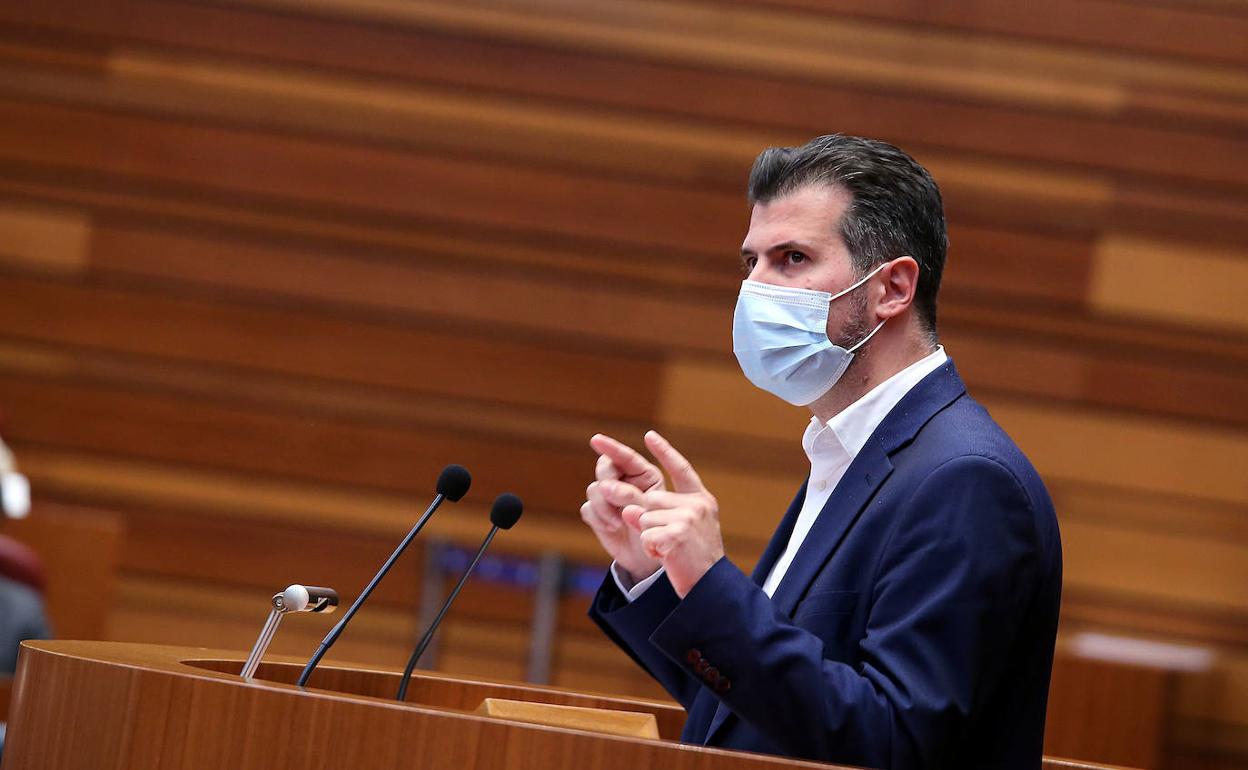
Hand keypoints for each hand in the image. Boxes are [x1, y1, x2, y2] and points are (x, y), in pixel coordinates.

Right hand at [581, 433, 664, 581]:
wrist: (650, 559)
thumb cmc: (659, 531)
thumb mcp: (650, 510)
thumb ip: (630, 495)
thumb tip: (604, 486)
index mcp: (643, 474)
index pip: (624, 455)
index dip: (611, 446)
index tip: (596, 440)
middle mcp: (624, 481)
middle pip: (604, 469)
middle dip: (608, 484)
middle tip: (614, 498)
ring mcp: (608, 497)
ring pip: (594, 489)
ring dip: (604, 507)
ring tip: (619, 522)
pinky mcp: (597, 514)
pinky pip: (588, 508)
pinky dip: (598, 518)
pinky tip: (613, 528)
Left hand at [597, 431, 722, 597]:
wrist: (711, 589)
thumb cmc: (696, 561)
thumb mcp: (683, 530)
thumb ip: (661, 514)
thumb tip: (631, 509)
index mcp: (701, 500)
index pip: (681, 470)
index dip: (665, 452)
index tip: (649, 435)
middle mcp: (696, 505)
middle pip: (650, 499)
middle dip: (645, 518)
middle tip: (664, 539)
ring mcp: (687, 518)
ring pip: (644, 517)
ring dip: (649, 537)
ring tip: (670, 552)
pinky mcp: (676, 534)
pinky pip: (645, 535)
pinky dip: (650, 549)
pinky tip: (668, 558)